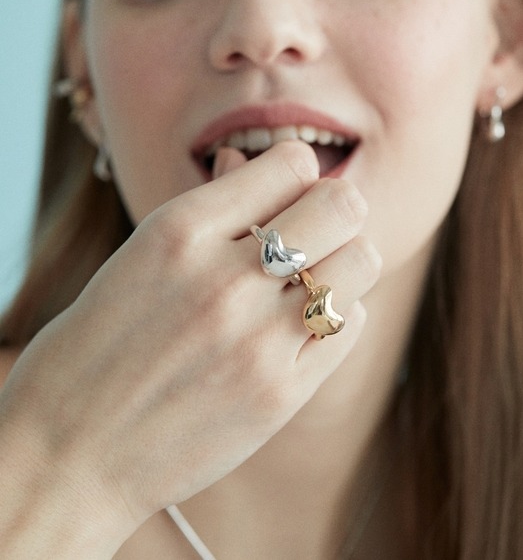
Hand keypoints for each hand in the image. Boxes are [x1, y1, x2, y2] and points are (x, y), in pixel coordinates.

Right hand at [0, 141, 380, 543]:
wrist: (69, 450)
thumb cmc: (98, 345)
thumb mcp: (140, 256)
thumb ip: (208, 209)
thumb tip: (251, 162)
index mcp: (178, 230)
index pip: (292, 162)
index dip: (296, 172)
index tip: (285, 194)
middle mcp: (223, 278)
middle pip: (341, 205)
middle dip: (333, 210)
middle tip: (311, 231)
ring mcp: (256, 339)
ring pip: (361, 261)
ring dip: (343, 261)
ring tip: (310, 278)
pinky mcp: (280, 393)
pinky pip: (350, 323)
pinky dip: (338, 313)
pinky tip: (302, 323)